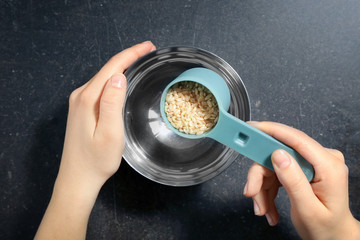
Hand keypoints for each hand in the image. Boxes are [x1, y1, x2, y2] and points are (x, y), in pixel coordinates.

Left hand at [35, 41, 155, 239]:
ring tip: (140, 61)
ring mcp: (78, 102)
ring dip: (122, 67)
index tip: (148, 46)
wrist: (77, 179)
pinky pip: (100, 87)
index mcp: (88, 99)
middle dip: (128, 57)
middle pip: (107, 69)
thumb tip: (119, 76)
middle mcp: (80, 96)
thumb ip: (112, 103)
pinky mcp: (81, 109)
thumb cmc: (97, 161)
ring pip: (103, 78)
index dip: (131, 54)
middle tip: (149, 51)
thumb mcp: (110, 133)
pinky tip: (123, 80)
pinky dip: (114, 79)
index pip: (112, 68)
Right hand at [243, 121, 359, 239]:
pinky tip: (269, 207)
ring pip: (272, 165)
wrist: (332, 236)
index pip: (297, 140)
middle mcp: (321, 159)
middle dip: (260, 176)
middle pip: (278, 155)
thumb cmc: (325, 227)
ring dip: (262, 188)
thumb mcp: (307, 209)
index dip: (272, 130)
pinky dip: (267, 189)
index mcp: (329, 166)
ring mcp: (311, 163)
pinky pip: (275, 172)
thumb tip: (278, 155)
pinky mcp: (302, 167)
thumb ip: (293, 181)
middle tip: (251, 193)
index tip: (251, 128)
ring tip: (263, 209)